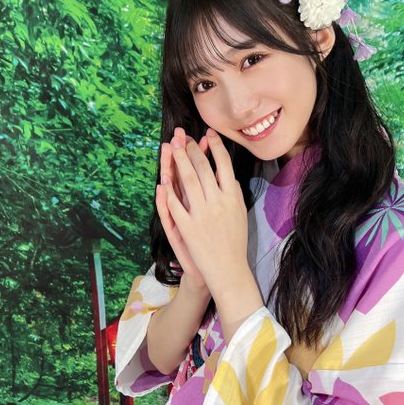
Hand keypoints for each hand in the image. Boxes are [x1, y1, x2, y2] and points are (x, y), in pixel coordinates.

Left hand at [159, 129, 249, 299]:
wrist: (228, 269)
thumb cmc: (235, 240)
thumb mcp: (240, 213)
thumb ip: (234, 192)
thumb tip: (227, 174)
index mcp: (233, 197)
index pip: (224, 165)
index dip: (215, 147)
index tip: (208, 135)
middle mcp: (218, 202)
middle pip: (202, 169)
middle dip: (191, 150)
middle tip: (183, 137)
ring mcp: (202, 215)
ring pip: (188, 182)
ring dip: (178, 162)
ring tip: (172, 147)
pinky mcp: (188, 228)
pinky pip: (175, 206)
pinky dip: (168, 192)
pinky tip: (163, 179)